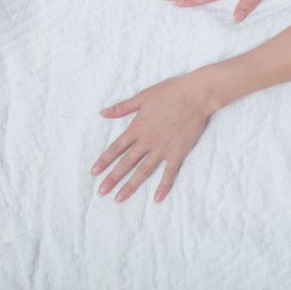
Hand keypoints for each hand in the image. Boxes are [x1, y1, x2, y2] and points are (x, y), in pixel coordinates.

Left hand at [91, 73, 215, 202]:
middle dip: (112, 179)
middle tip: (101, 192)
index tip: (93, 173)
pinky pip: (169, 173)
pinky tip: (157, 198)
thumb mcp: (143, 96)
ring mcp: (163, 148)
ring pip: (143, 171)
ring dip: (130, 186)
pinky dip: (163, 186)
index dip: (104, 160)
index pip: (116, 148)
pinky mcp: (178, 152)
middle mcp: (147, 141)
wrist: (197, 95)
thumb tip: (103, 113)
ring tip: (119, 199)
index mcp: (138, 127)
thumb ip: (123, 107)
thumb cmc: (171, 92)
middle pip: (126, 163)